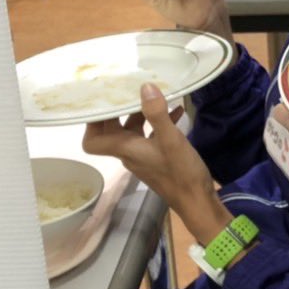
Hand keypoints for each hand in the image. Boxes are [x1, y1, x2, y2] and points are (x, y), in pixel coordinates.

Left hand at [84, 83, 229, 244]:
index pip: (92, 142)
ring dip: (141, 114)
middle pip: (113, 131)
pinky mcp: (158, 158)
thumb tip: (145, 86)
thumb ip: (157, 113)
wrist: (197, 201)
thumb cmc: (181, 172)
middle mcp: (129, 153)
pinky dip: (159, 123)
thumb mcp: (171, 140)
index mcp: (125, 149)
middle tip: (127, 89)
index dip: (91, 123)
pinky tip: (177, 112)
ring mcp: (144, 156)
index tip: (100, 102)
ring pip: (133, 132)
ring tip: (154, 95)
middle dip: (119, 110)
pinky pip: (151, 136)